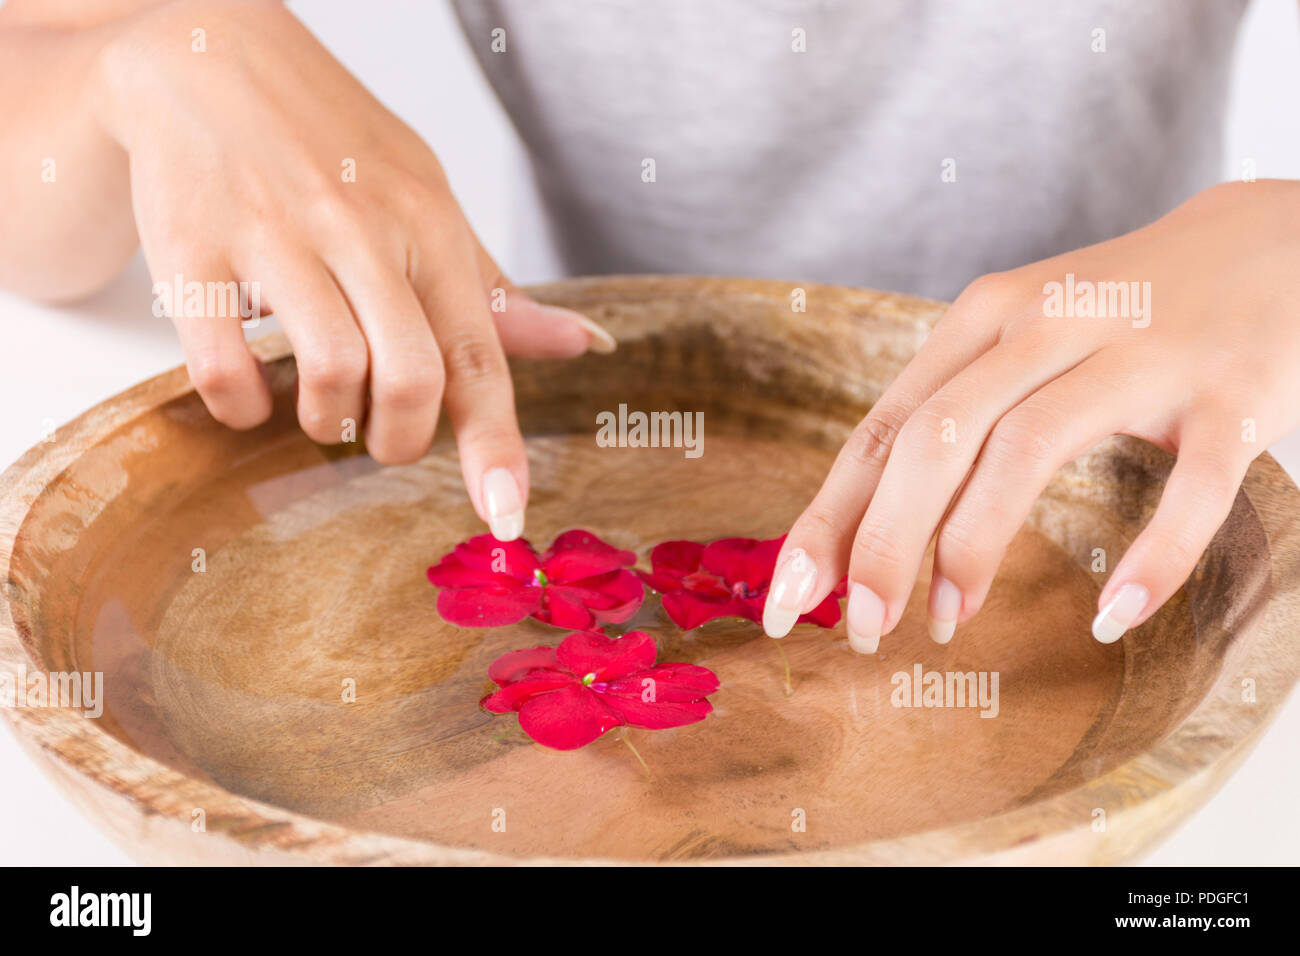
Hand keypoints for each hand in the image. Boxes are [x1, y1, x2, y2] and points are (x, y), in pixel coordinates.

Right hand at [93, 0, 611, 538]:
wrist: (207, 61)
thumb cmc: (333, 147)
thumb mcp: (428, 201)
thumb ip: (494, 289)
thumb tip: (584, 345)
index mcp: (430, 228)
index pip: (480, 355)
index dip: (495, 447)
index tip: (506, 517)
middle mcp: (362, 231)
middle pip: (414, 377)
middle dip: (403, 439)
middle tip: (385, 438)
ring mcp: (277, 238)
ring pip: (333, 373)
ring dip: (331, 422)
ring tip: (324, 408)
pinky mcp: (193, 249)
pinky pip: (226, 367)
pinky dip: (244, 408)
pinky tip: (251, 392)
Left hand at [762, 180, 1299, 649]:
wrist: (1276, 240)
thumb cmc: (1120, 316)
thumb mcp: (1019, 343)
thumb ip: (949, 418)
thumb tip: (864, 525)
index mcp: (984, 321)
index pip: (882, 428)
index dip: (829, 517)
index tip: (790, 597)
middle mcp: (1048, 326)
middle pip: (935, 439)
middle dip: (883, 542)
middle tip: (863, 627)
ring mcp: (1141, 354)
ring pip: (1027, 449)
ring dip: (973, 545)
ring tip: (946, 621)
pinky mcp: (1232, 394)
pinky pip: (1189, 488)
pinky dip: (1150, 558)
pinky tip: (1111, 616)